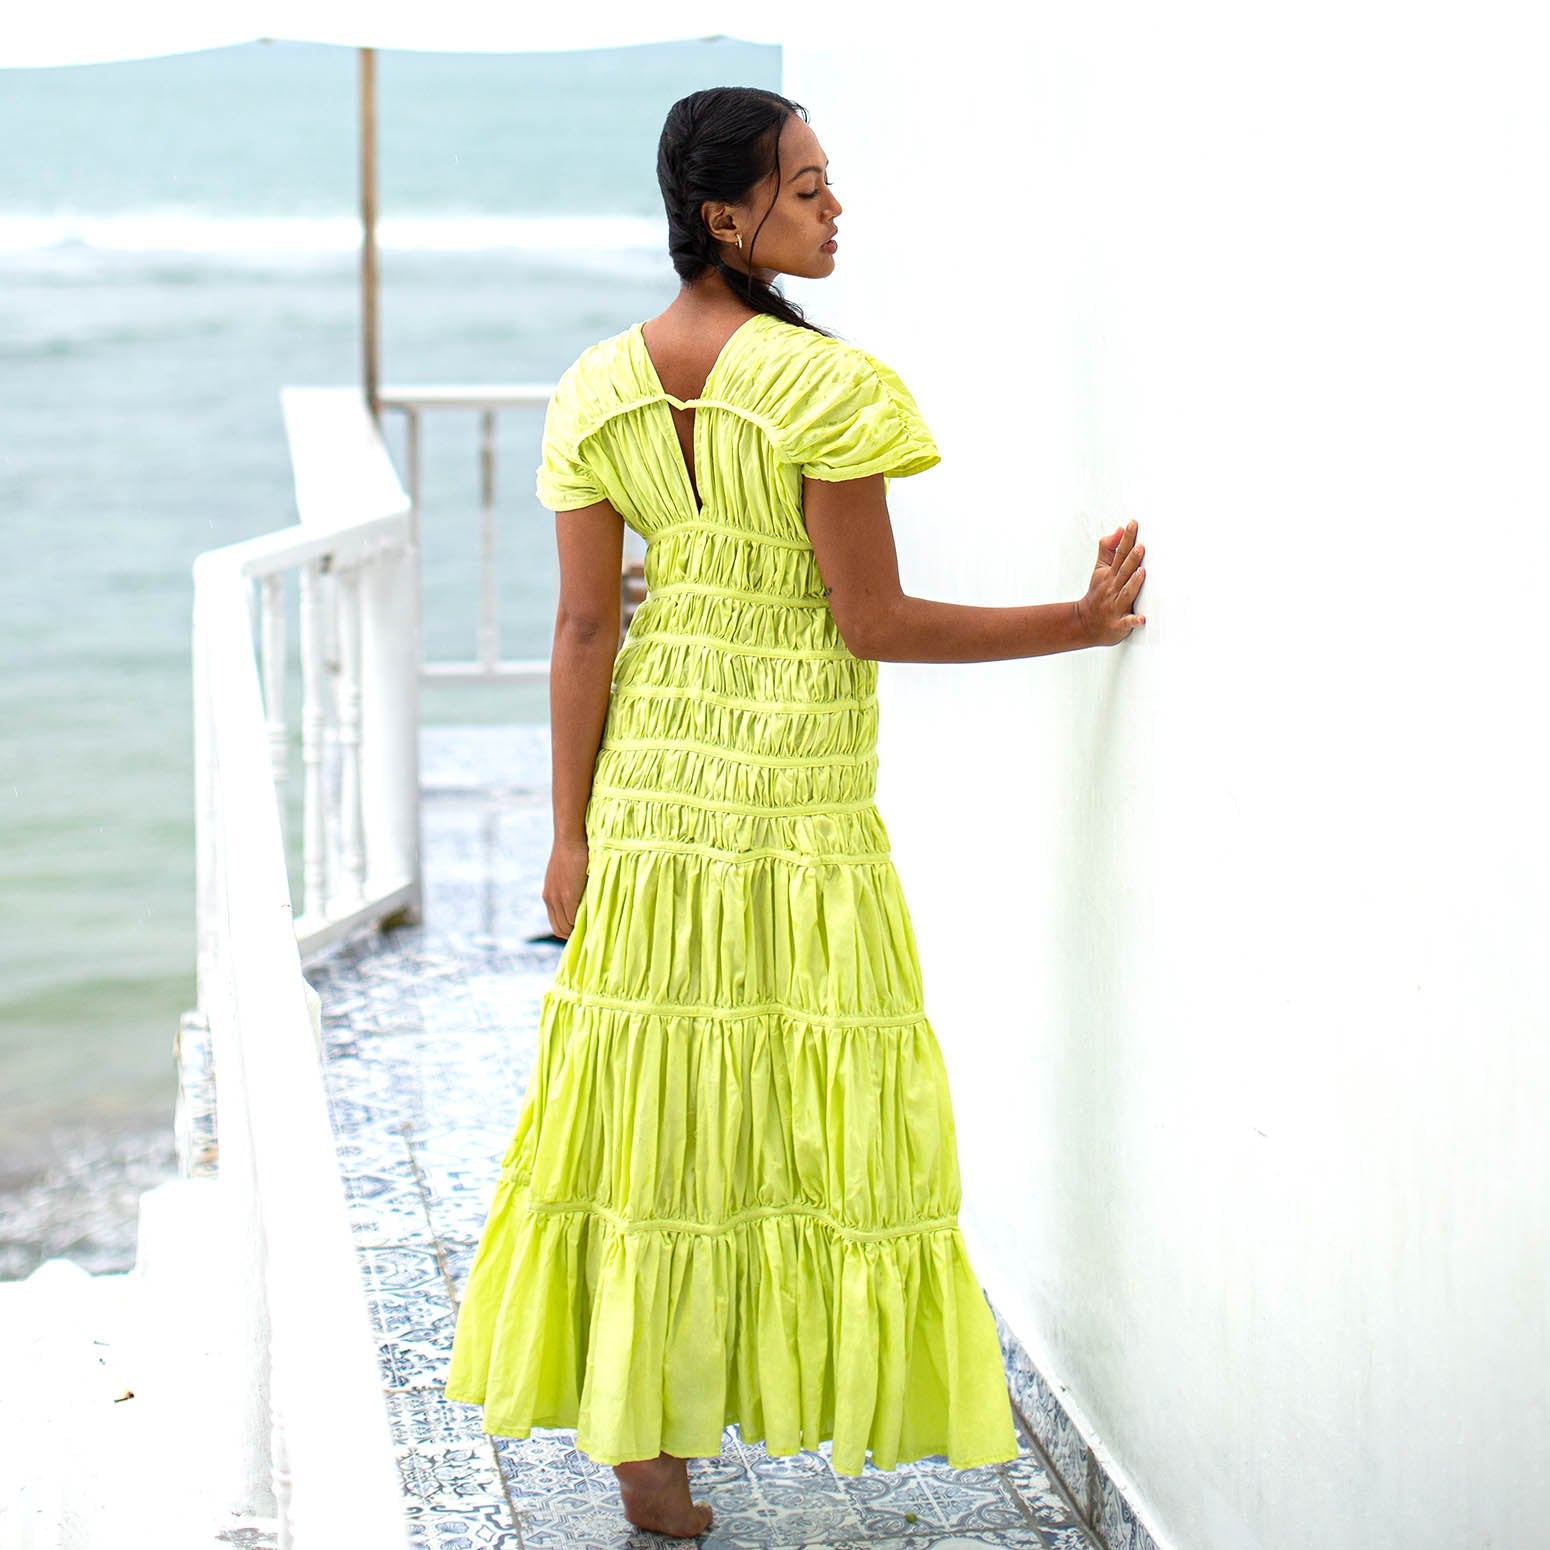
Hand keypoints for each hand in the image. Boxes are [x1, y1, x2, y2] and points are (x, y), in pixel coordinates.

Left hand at [543, 836, 589, 938]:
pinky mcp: (567, 896)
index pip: (556, 924)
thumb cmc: (574, 852)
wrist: (570, 838)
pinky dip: (582, 923)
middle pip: (559, 929)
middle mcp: (550, 899)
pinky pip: (573, 919)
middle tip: (589, 933)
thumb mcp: (567, 875)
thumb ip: (571, 889)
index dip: (569, 930)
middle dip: (573, 935)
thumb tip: (583, 902)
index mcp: (549, 895)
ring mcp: (557, 898)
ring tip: (592, 928)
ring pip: (566, 927)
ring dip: (579, 930)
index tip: (582, 931)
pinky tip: (593, 921)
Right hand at [1077, 519, 1146, 646]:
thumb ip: (1108, 549)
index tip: (1132, 524)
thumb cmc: (1098, 594)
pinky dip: (1133, 621)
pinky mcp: (1119, 623)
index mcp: (1110, 575)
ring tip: (1142, 573)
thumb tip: (1117, 530)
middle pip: (1123, 571)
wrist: (1085, 623)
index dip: (1126, 538)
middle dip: (1131, 559)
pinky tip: (1142, 618)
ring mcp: (1115, 606)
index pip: (1119, 553)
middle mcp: (1113, 589)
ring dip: (1133, 583)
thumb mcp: (1100, 569)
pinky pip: (1126, 622)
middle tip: (1141, 547)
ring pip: (1126, 593)